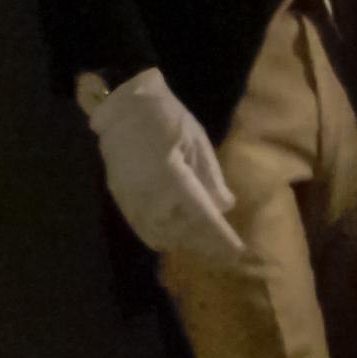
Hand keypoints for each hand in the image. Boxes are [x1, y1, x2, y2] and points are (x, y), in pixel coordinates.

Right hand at [87, 68, 244, 262]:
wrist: (121, 106)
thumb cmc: (166, 118)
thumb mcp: (198, 142)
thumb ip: (210, 177)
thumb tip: (224, 206)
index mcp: (173, 179)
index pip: (202, 218)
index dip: (220, 238)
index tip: (237, 251)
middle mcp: (149, 196)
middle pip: (181, 233)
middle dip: (204, 244)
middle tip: (224, 250)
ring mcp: (130, 199)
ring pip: (159, 235)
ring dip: (183, 242)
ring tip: (203, 244)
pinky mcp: (119, 198)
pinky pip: (141, 227)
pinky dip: (160, 235)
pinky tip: (175, 235)